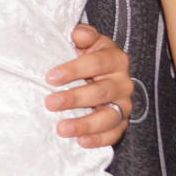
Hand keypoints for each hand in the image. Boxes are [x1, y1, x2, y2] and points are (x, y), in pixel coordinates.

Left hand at [46, 23, 135, 147]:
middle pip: (101, 92)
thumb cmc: (89, 57)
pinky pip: (114, 133)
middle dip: (75, 98)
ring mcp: (124, 104)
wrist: (101, 74)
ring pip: (109, 116)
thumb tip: (78, 34)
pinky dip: (99, 140)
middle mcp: (123, 82)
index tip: (51, 77)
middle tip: (50, 103)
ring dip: (85, 124)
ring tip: (62, 129)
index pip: (97, 63)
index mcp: (115, 59)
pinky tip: (81, 142)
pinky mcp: (122, 122)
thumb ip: (84, 36)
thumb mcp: (87, 42)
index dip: (74, 70)